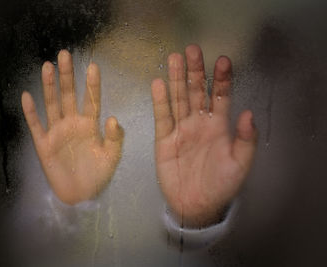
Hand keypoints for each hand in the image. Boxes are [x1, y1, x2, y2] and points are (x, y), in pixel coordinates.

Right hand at [22, 50, 123, 204]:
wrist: (81, 196)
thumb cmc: (98, 175)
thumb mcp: (111, 157)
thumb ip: (115, 138)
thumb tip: (113, 117)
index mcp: (90, 125)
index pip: (91, 100)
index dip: (92, 84)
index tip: (93, 65)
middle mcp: (72, 124)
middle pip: (68, 95)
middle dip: (67, 76)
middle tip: (65, 54)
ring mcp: (56, 132)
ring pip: (52, 104)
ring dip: (49, 86)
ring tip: (48, 66)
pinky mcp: (43, 144)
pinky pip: (36, 125)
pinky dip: (31, 112)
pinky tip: (27, 96)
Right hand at [151, 45, 256, 227]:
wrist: (196, 205)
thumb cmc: (221, 185)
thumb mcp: (240, 165)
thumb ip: (245, 140)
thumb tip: (248, 113)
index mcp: (219, 126)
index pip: (221, 96)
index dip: (222, 79)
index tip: (223, 60)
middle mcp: (199, 122)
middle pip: (197, 91)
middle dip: (196, 71)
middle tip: (192, 49)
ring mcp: (181, 129)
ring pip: (178, 99)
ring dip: (177, 79)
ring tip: (174, 58)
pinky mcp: (164, 139)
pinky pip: (162, 117)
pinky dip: (160, 101)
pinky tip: (158, 84)